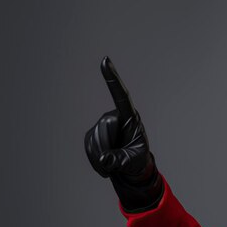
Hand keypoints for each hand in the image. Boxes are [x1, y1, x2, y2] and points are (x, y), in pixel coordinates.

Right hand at [84, 56, 163, 211]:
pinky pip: (89, 147)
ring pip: (95, 139)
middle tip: (118, 160)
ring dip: (102, 157)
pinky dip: (95, 160)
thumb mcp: (134, 160)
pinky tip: (105, 164)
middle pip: (104, 128)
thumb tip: (105, 159)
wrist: (130, 166)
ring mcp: (102, 124)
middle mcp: (114, 116)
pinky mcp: (93, 134)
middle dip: (109, 147)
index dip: (112, 78)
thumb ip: (121, 159)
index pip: (121, 96)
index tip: (105, 60)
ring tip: (113, 164)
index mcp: (130, 117)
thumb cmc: (137, 158)